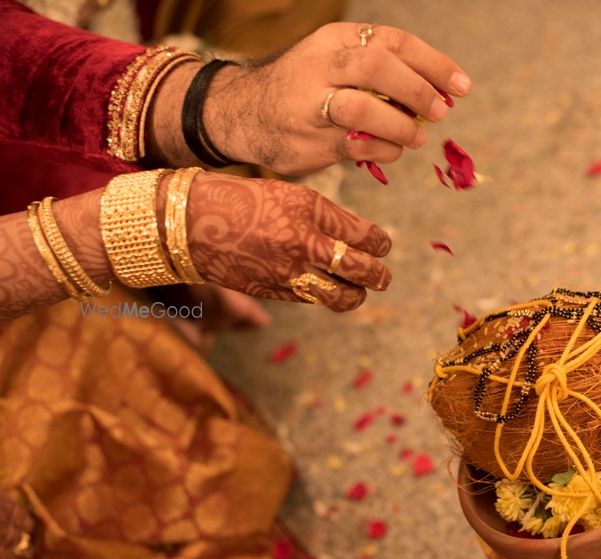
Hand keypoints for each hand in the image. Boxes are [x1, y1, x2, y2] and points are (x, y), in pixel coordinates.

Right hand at [185, 172, 391, 310]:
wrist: (193, 223)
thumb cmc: (246, 202)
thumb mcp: (290, 195)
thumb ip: (326, 218)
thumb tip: (360, 243)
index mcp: (310, 210)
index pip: (364, 235)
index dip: (380, 244)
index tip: (383, 246)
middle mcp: (302, 242)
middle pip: (360, 269)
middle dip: (380, 276)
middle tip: (384, 276)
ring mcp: (289, 271)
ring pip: (343, 296)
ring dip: (358, 294)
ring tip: (363, 290)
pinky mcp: (275, 292)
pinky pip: (314, 299)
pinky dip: (327, 295)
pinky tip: (329, 287)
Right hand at [205, 23, 471, 175]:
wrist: (243, 113)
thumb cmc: (307, 88)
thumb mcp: (337, 63)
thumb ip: (382, 72)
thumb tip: (440, 95)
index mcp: (336, 39)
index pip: (393, 41)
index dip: (434, 64)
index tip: (462, 86)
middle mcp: (321, 65)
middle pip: (377, 66)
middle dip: (418, 90)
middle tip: (440, 111)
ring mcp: (311, 103)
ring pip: (364, 108)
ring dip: (401, 126)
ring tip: (416, 137)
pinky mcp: (309, 140)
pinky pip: (356, 146)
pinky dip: (383, 150)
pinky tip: (390, 150)